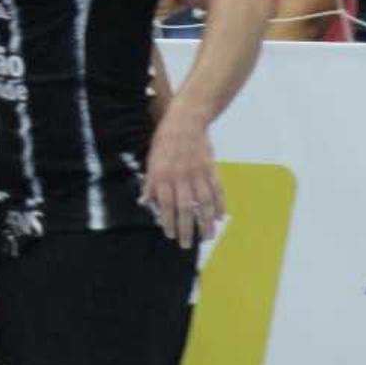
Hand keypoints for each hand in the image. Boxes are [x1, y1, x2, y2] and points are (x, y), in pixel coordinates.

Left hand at [142, 110, 222, 248]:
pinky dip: (220, 205)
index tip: (170, 234)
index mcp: (164, 175)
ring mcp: (198, 174)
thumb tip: (144, 202)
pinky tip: (221, 218)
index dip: (168, 221)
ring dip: (206, 222)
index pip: (166, 205)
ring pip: (204, 203)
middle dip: (186, 229)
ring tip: (207, 237)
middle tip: (187, 245)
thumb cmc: (165, 140)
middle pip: (185, 209)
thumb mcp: (152, 160)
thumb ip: (150, 183)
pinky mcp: (211, 169)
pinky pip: (217, 191)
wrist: (186, 120)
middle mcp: (181, 177)